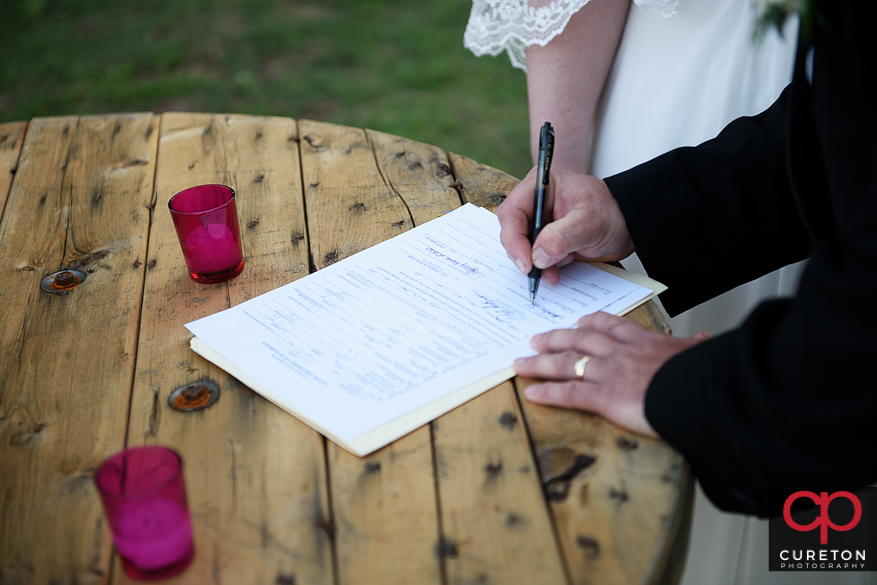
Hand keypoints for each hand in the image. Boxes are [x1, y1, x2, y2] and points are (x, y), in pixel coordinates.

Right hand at [497, 166, 634, 284]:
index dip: (514, 239)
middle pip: (512, 231)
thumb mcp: (589, 222)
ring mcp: (540, 222)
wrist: (630, 226)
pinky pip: (535, 257)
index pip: (513, 212)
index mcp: (541, 186)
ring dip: (535, 264)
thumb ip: (561, 237)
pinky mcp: (546, 240)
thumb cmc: (613, 213)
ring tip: (552, 273)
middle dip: (524, 254)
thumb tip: (538, 255)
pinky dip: (543, 268)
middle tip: (535, 272)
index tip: (526, 262)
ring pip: (522, 247)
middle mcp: (536, 203)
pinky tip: (557, 271)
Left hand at [513, 312, 710, 436]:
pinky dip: (548, 393)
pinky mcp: (605, 398)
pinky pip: (569, 393)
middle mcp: (621, 353)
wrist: (702, 390)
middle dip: (556, 338)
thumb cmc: (704, 374)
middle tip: (537, 339)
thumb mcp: (701, 354)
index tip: (580, 320)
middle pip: (580, 340)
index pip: (612, 326)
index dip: (592, 322)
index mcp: (644, 342)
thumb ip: (697, 347)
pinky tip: (532, 393)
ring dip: (541, 363)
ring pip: (567, 363)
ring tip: (522, 363)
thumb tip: (706, 340)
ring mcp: (610, 374)